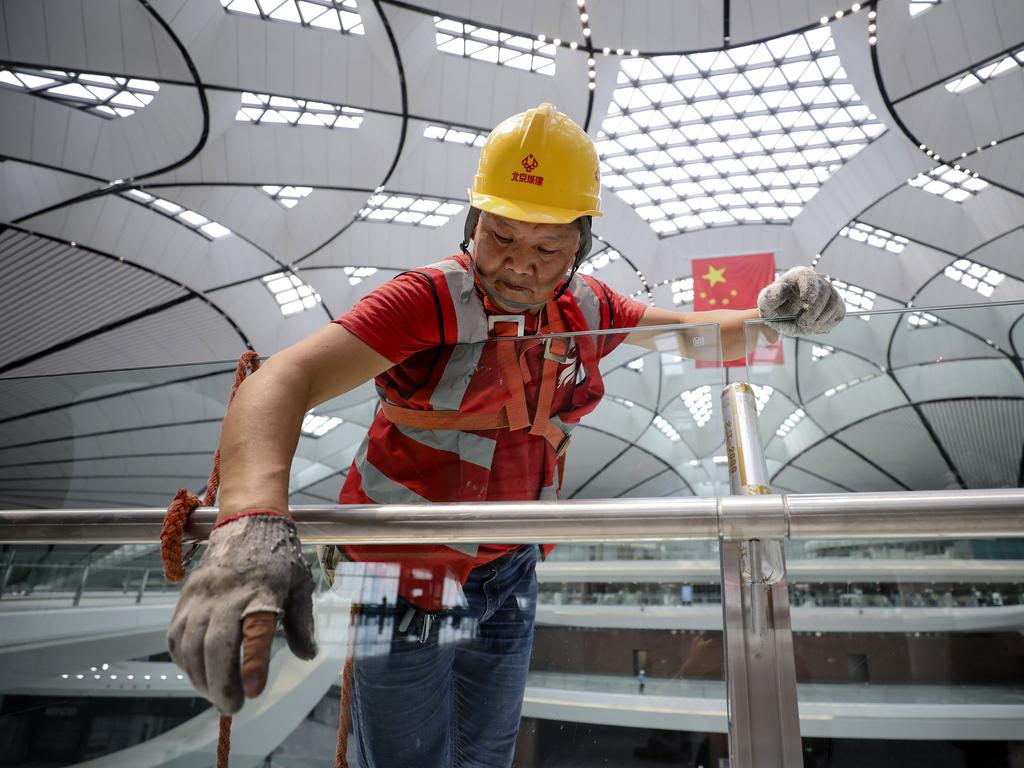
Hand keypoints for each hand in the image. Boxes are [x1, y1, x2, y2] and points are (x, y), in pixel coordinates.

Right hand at [167, 513, 316, 713]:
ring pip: (190, 645)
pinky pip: (175, 635)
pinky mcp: (186, 596)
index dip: (253, 664)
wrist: (248, 521)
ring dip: (200, 678)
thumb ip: (302, 623)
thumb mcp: (301, 586)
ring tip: (216, 694)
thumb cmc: (279, 558)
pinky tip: (197, 672)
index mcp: (263, 593)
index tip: (253, 692)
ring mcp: (202, 596)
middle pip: (216, 646)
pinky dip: (183, 660)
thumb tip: (308, 656)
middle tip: (233, 707)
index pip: (256, 633)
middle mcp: (228, 595)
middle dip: (221, 684)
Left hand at [757, 266, 845, 335]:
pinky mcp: (836, 304)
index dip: (810, 288)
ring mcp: (829, 292)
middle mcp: (818, 281)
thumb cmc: (775, 306)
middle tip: (802, 324)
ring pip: (833, 304)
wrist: (783, 315)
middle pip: (824, 292)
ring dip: (820, 320)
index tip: (806, 302)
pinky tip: (814, 327)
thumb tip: (780, 288)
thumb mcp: (766, 301)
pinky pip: (838, 313)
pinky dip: (827, 323)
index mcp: (800, 275)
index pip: (809, 277)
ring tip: (805, 327)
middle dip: (813, 312)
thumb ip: (771, 296)